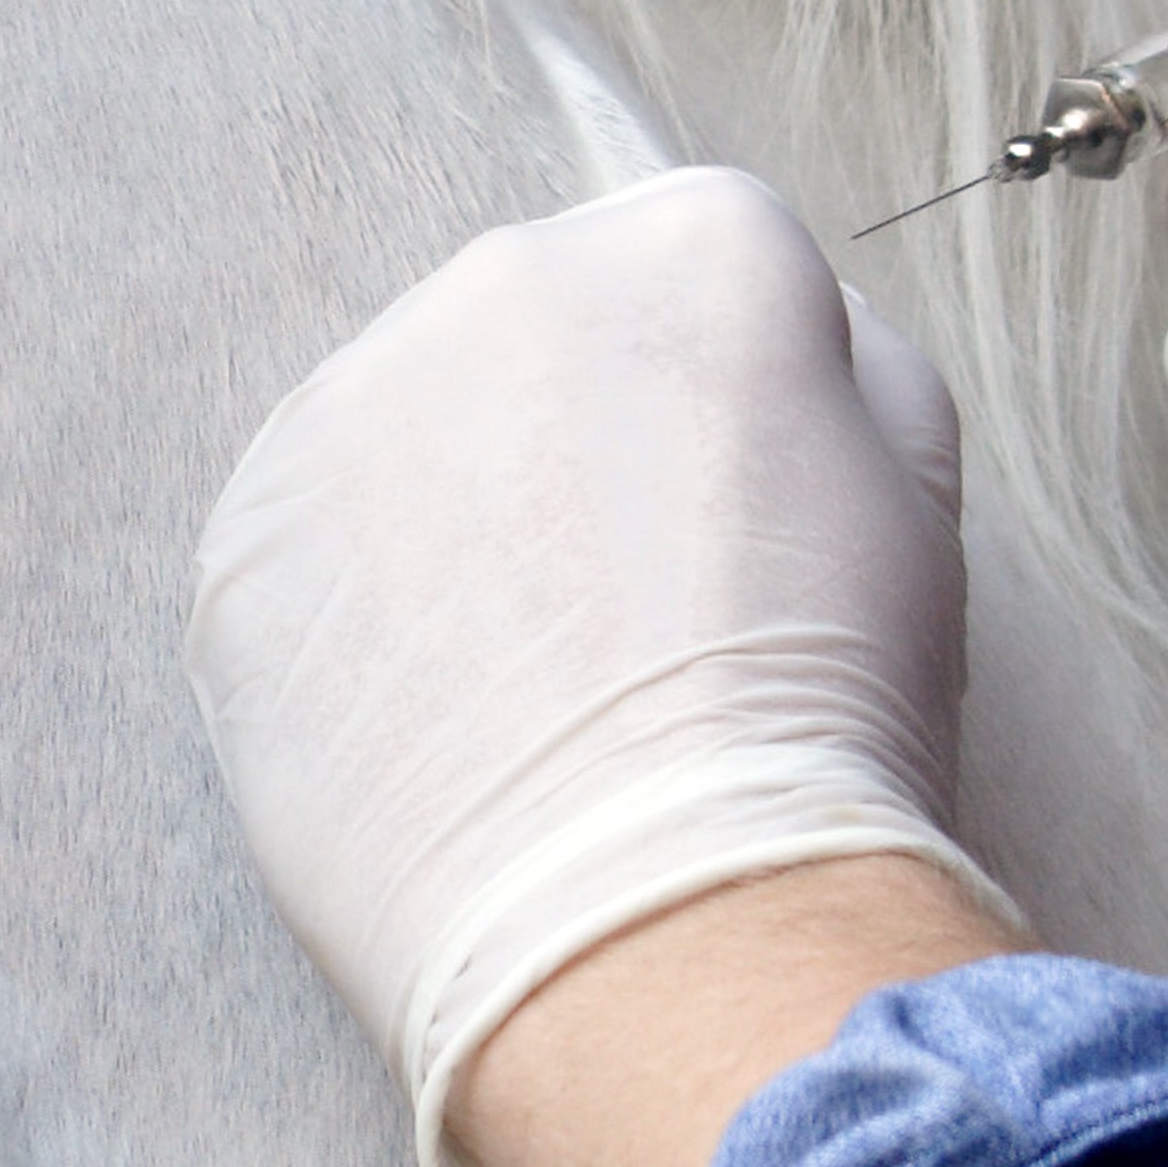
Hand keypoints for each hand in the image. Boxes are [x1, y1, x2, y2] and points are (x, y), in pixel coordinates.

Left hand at [186, 167, 1006, 1166]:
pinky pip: (310, 541)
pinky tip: (437, 722)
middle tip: (636, 609)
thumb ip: (860, 370)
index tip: (746, 517)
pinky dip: (361, 616)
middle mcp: (513, 277)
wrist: (655, 919)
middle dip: (585, 436)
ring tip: (533, 686)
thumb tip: (799, 345)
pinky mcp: (247, 533)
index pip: (712, 269)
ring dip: (462, 513)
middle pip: (551, 328)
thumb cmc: (817, 721)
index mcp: (700, 247)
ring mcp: (357, 399)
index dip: (738, 406)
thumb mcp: (920, 506)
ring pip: (419, 425)